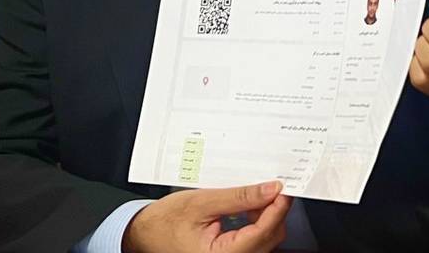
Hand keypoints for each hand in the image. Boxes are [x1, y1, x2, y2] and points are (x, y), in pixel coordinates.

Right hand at [123, 180, 291, 252]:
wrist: (144, 234)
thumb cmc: (165, 222)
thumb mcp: (202, 202)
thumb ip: (239, 197)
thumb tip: (270, 189)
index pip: (262, 231)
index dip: (277, 207)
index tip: (284, 187)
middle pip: (269, 237)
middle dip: (274, 210)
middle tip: (273, 185)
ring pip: (265, 241)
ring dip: (266, 217)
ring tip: (257, 194)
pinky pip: (255, 243)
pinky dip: (257, 225)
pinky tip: (249, 208)